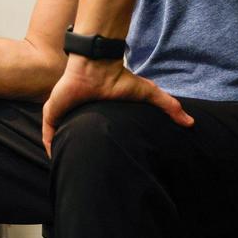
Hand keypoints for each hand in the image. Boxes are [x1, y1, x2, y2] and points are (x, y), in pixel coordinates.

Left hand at [41, 54, 192, 155]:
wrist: (95, 65)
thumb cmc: (118, 78)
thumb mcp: (147, 93)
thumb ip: (168, 106)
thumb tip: (190, 122)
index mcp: (94, 114)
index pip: (91, 135)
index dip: (94, 148)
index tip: (101, 165)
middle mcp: (78, 114)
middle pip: (74, 138)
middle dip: (77, 153)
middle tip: (84, 172)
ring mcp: (64, 113)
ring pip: (59, 138)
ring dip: (62, 151)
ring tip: (69, 169)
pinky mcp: (52, 111)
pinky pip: (47, 133)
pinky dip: (50, 145)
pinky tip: (56, 157)